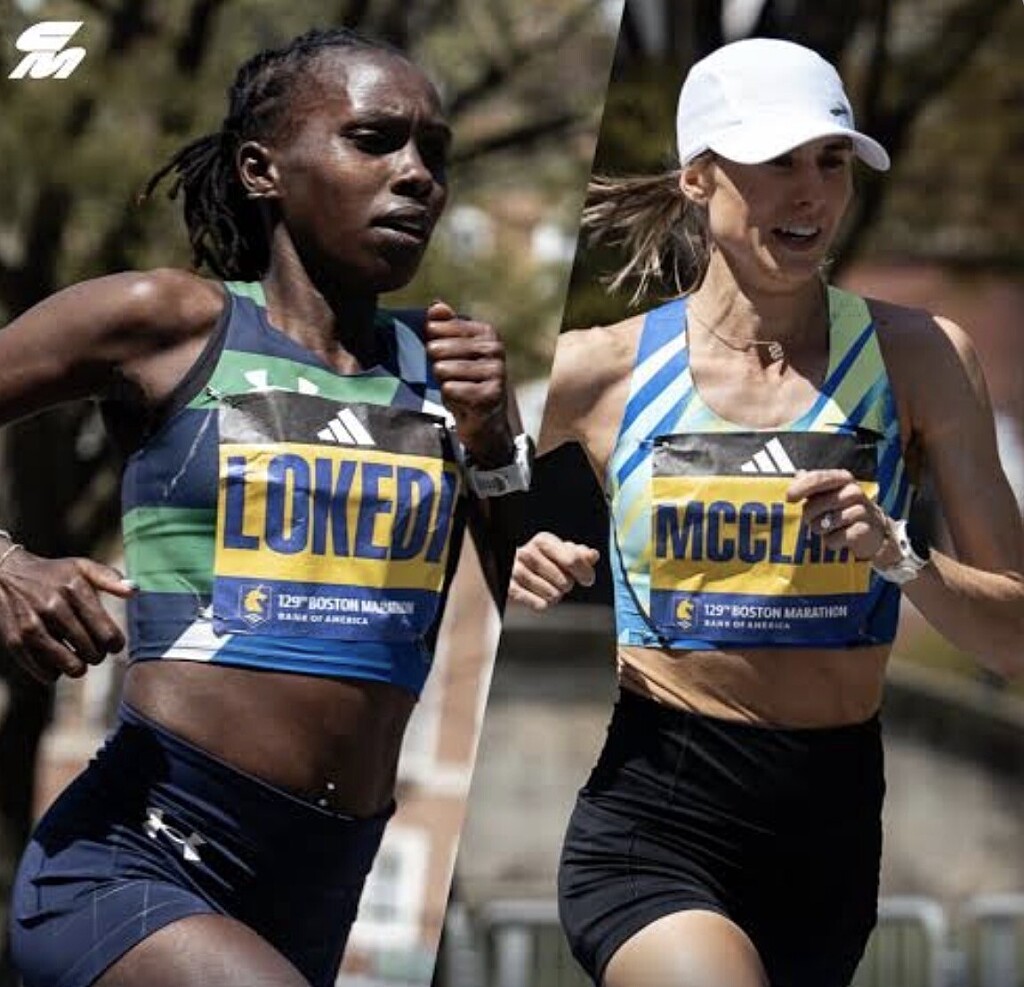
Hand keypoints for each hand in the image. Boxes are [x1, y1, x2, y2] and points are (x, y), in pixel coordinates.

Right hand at [0, 549, 135, 683]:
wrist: (5, 575)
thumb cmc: (53, 574)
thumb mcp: (81, 567)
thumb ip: (110, 578)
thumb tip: (134, 591)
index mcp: (75, 589)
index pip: (107, 633)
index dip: (115, 644)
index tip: (113, 644)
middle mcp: (53, 607)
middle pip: (92, 652)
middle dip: (98, 655)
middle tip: (95, 650)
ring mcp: (32, 625)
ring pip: (71, 666)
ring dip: (80, 667)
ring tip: (79, 659)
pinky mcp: (15, 641)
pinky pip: (46, 673)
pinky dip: (56, 672)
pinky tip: (57, 660)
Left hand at [426, 300, 512, 466]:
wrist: (484, 419)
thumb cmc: (465, 380)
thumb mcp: (452, 351)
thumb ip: (444, 326)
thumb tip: (435, 305)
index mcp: (486, 332)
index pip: (438, 327)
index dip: (432, 345)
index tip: (446, 358)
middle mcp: (495, 348)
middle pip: (437, 349)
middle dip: (437, 367)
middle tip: (453, 378)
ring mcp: (496, 371)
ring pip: (442, 370)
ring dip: (445, 383)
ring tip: (459, 389)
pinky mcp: (492, 394)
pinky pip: (450, 389)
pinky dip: (451, 399)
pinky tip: (464, 402)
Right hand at [509, 532, 599, 610]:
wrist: (511, 570)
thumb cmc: (542, 561)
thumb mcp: (560, 552)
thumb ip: (579, 554)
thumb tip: (593, 555)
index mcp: (543, 541)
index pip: (573, 560)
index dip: (585, 573)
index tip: (587, 579)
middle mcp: (527, 553)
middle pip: (565, 581)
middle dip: (566, 585)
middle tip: (558, 581)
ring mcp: (516, 571)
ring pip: (553, 595)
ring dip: (555, 596)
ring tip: (548, 589)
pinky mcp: (510, 588)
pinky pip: (539, 604)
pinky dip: (542, 604)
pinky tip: (539, 598)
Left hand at [785, 469, 894, 561]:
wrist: (875, 532)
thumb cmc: (844, 510)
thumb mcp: (829, 493)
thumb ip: (812, 483)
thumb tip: (798, 474)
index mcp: (842, 478)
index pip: (818, 478)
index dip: (801, 487)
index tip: (789, 498)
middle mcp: (853, 492)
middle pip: (815, 505)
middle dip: (809, 516)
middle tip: (817, 519)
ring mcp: (861, 511)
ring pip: (823, 524)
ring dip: (820, 530)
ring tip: (829, 528)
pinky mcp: (863, 530)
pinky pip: (834, 539)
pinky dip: (831, 542)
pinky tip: (839, 538)